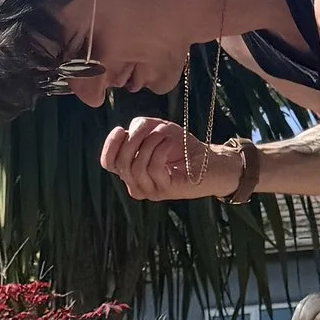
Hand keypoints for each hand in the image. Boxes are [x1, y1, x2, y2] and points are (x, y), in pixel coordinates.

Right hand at [101, 118, 238, 201]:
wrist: (212, 161)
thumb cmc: (183, 147)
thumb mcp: (157, 131)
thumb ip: (140, 128)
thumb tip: (129, 131)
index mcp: (130, 172)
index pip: (108, 163)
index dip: (110, 145)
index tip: (122, 129)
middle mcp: (137, 185)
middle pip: (120, 163)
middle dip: (133, 140)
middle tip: (150, 128)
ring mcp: (151, 191)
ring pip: (137, 166)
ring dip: (149, 144)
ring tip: (164, 134)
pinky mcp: (167, 191)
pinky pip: (154, 168)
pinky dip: (160, 150)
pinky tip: (169, 143)